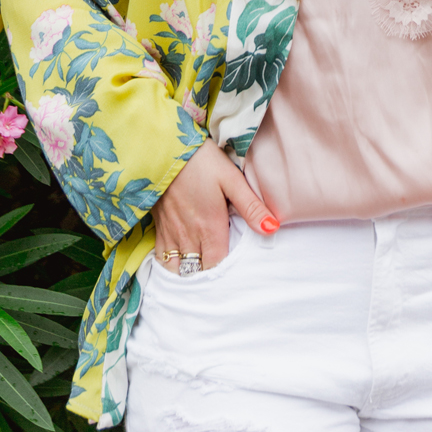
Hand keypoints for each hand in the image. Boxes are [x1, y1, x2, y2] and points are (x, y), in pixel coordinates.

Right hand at [151, 138, 278, 271]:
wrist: (164, 148)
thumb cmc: (201, 161)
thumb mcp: (231, 179)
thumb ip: (251, 207)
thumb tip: (273, 229)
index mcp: (210, 228)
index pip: (217, 268)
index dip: (226, 278)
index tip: (236, 280)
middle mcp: (189, 236)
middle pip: (198, 273)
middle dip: (209, 280)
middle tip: (221, 283)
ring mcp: (171, 233)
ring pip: (178, 270)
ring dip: (189, 276)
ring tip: (201, 277)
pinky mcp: (158, 227)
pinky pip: (161, 258)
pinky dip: (171, 267)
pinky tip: (180, 266)